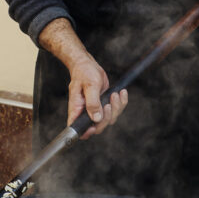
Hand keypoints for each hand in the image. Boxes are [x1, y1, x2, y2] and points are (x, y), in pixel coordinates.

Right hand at [38, 18, 128, 139]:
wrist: (87, 64)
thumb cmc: (84, 72)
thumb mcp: (90, 85)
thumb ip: (92, 103)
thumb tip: (96, 118)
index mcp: (77, 109)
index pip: (79, 129)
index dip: (87, 133)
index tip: (95, 126)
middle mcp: (86, 112)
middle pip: (98, 127)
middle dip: (107, 117)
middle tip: (108, 103)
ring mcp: (96, 109)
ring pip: (109, 119)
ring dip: (116, 108)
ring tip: (115, 94)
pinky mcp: (104, 104)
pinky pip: (115, 110)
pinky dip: (121, 102)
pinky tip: (121, 93)